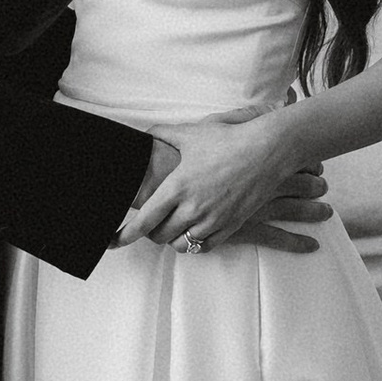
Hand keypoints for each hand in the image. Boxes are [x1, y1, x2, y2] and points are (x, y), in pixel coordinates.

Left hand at [120, 106, 330, 254]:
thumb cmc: (228, 140)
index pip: (144, 220)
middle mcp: (193, 207)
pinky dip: (195, 243)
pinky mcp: (231, 226)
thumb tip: (146, 134)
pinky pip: (205, 246)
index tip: (114, 242)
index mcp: (178, 186)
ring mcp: (213, 219)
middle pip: (160, 235)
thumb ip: (163, 135)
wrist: (267, 151)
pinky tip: (193, 232)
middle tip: (150, 225)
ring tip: (172, 227)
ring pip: (182, 244)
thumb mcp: (191, 134)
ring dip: (173, 239)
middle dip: (151, 233)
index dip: (126, 234)